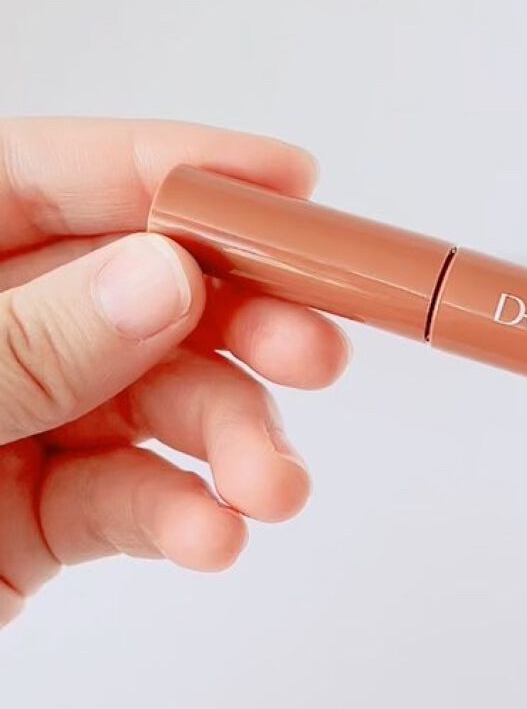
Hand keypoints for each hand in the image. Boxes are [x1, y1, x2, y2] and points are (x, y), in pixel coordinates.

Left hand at [0, 118, 348, 626]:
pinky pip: (126, 500)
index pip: (47, 179)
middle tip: (314, 352)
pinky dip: (180, 518)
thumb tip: (162, 276)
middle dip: (235, 326)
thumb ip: (20, 342)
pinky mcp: (36, 518)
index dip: (176, 170)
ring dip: (229, 443)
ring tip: (272, 489)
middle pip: (134, 293)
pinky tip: (214, 538)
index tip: (289, 186)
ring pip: (153, 405)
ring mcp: (13, 423)